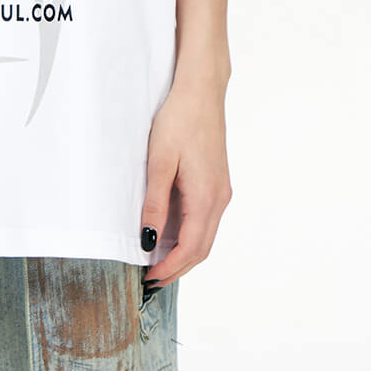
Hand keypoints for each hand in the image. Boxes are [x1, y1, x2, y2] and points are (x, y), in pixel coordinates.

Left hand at [139, 75, 231, 288]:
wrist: (201, 90)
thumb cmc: (179, 120)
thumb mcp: (159, 162)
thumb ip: (155, 204)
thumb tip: (149, 240)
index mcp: (206, 197)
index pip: (191, 249)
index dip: (170, 269)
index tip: (149, 279)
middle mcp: (219, 199)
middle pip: (202, 249)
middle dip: (178, 268)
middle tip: (151, 279)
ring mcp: (221, 191)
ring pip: (205, 235)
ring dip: (184, 253)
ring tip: (157, 260)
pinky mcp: (218, 182)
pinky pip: (206, 219)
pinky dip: (190, 234)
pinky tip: (170, 232)